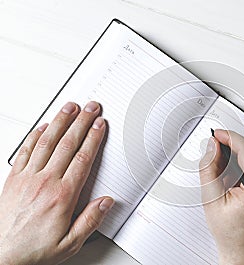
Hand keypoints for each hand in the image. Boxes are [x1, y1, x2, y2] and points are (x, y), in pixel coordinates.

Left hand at [0, 101, 113, 264]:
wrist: (2, 256)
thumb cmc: (34, 250)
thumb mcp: (70, 243)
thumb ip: (91, 220)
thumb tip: (107, 202)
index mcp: (62, 196)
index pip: (82, 158)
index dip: (93, 138)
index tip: (100, 125)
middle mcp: (44, 182)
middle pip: (67, 144)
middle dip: (81, 122)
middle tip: (90, 108)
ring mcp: (27, 178)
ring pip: (47, 142)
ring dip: (60, 121)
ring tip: (69, 108)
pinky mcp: (13, 179)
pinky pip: (26, 151)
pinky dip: (36, 135)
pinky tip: (43, 127)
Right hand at [199, 129, 243, 264]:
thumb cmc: (233, 234)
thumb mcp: (212, 200)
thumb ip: (209, 168)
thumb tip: (212, 147)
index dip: (229, 137)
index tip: (216, 135)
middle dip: (235, 144)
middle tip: (217, 150)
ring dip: (242, 152)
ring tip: (226, 169)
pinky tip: (236, 175)